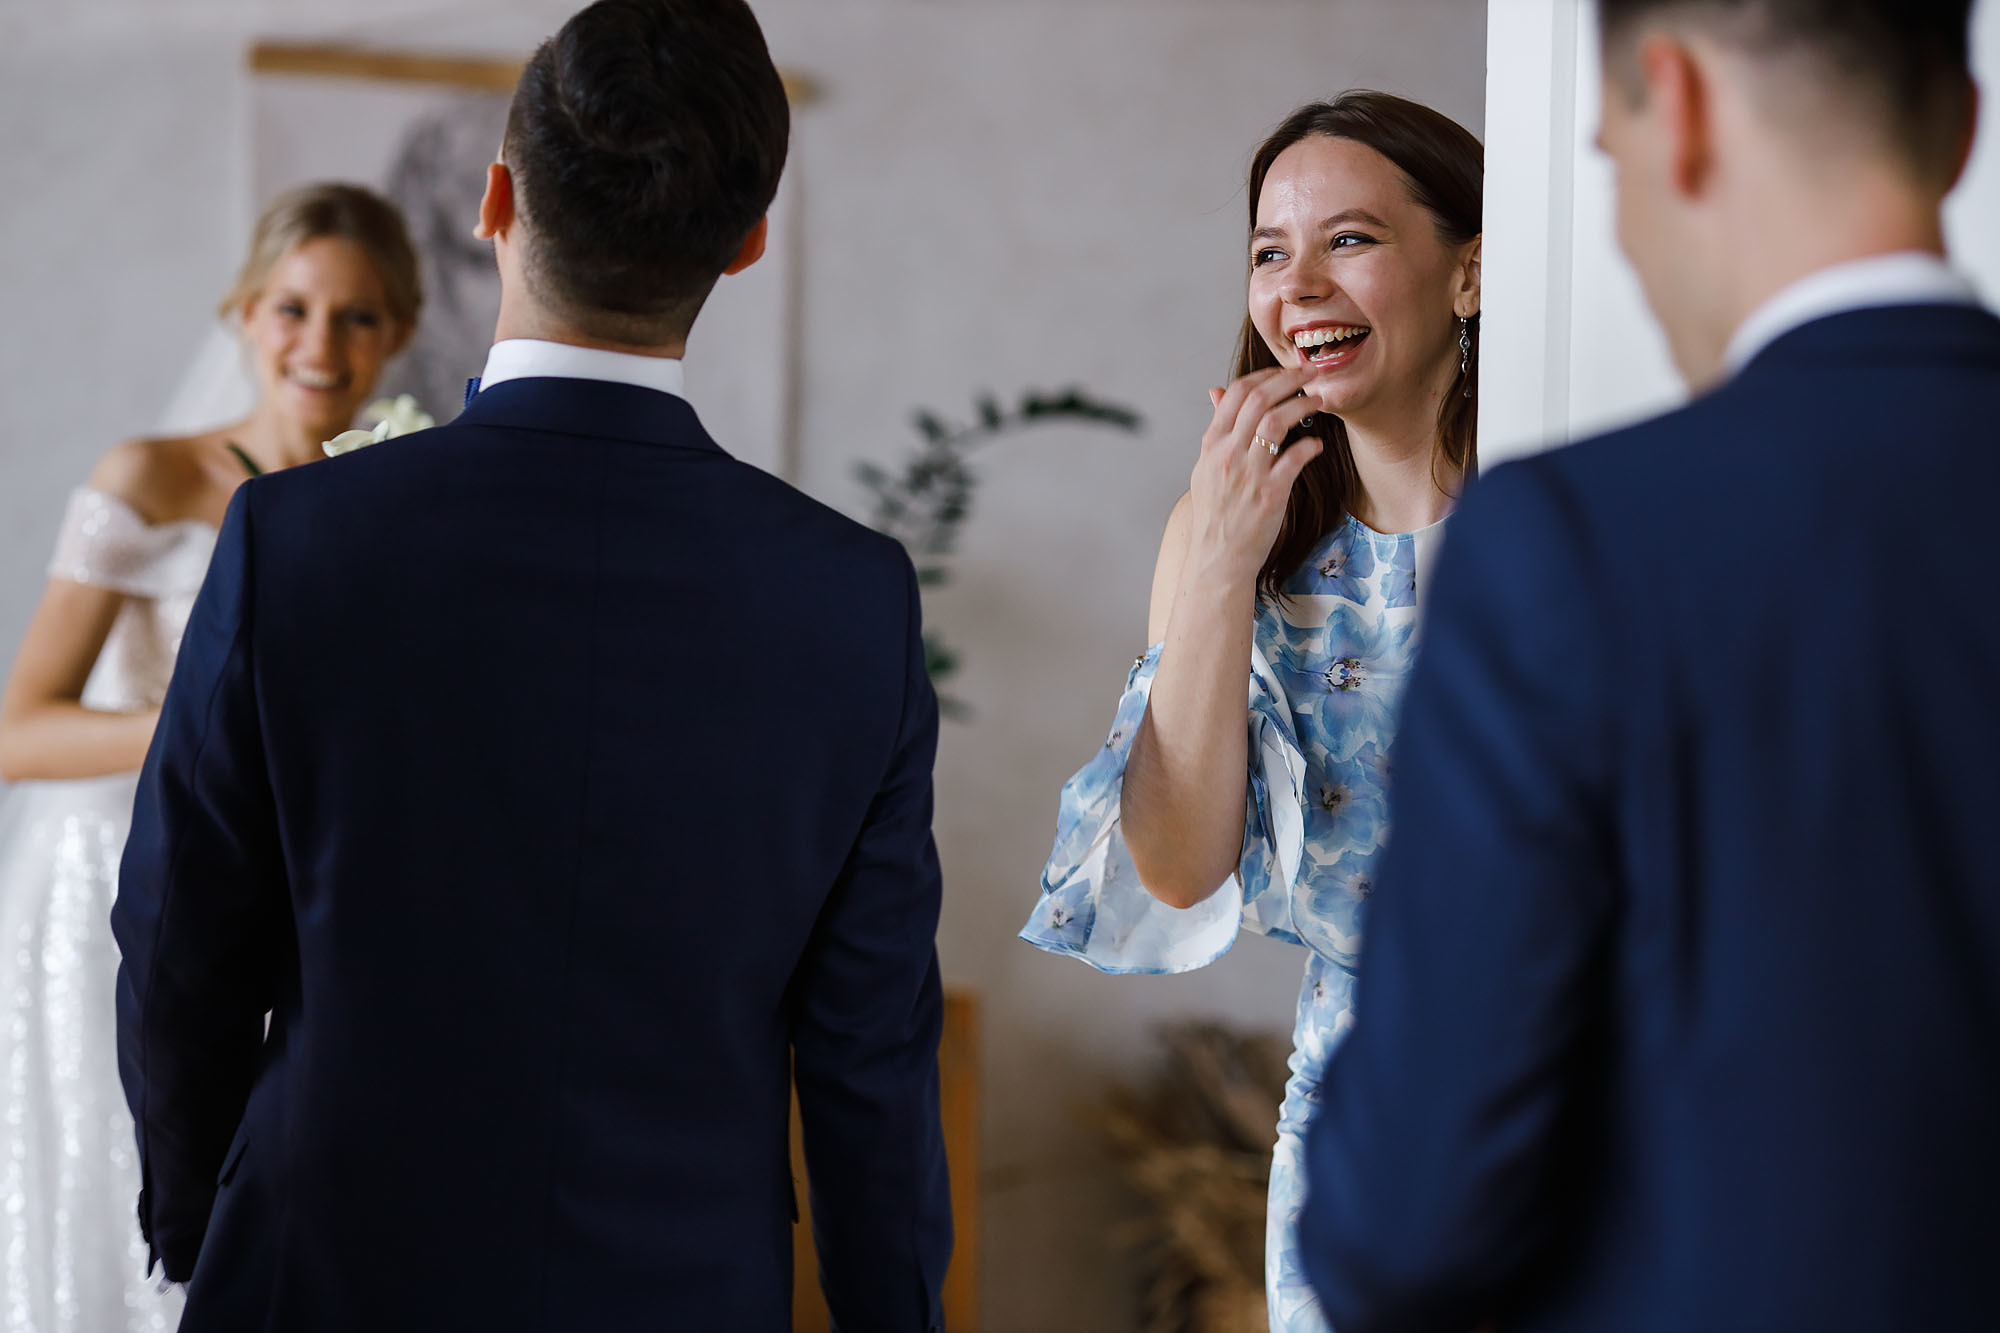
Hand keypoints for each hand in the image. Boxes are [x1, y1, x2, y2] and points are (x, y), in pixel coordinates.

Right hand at [1186, 367, 1324, 588]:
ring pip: (1277, 421)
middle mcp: (1227, 454)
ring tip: (1320, 401)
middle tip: (1312, 372)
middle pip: (1259, 399)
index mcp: (1212, 445)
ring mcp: (1248, 474)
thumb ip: (1217, 430)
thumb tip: (1217, 392)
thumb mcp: (1206, 467)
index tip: (1285, 372)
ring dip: (1303, 405)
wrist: (1218, 558)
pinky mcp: (1269, 494)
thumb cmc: (1216, 514)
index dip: (1265, 375)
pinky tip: (1316, 444)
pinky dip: (1309, 445)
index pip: (1236, 393)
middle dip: (1290, 379)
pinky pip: (1295, 458)